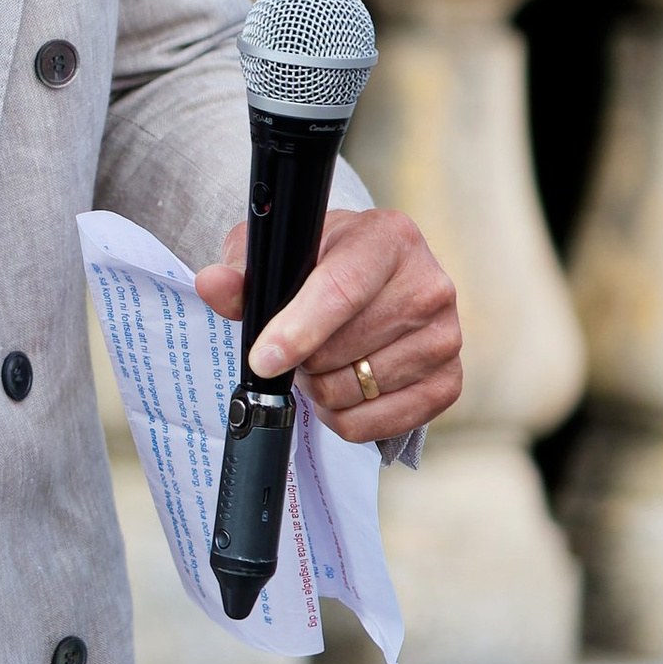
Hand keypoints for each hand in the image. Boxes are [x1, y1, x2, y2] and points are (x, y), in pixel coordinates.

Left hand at [193, 206, 461, 440]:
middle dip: (303, 360)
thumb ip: (242, 273)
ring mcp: (446, 336)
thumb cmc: (323, 265)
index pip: (341, 291)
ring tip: (325, 363)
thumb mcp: (278, 255)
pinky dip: (346, 419)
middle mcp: (430, 285)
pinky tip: (345, 389)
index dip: (296, 331)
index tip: (263, 359)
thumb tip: (213, 284)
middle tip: (299, 347)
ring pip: (356, 390)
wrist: (377, 283)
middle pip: (342, 350)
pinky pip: (378, 424)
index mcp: (388, 239)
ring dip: (322, 389)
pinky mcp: (449, 382)